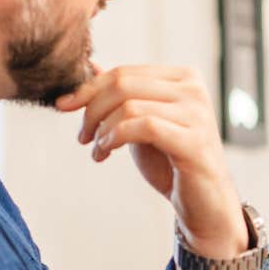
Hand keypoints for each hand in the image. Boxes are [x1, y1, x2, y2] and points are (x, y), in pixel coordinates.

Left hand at [55, 65, 248, 269]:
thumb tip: (91, 65)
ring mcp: (196, 114)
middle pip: (123, 84)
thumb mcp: (141, 123)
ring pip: (129, 106)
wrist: (204, 204)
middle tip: (82, 136)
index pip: (124, 72)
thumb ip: (122, 96)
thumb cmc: (173, 163)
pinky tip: (106, 152)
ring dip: (102, 130)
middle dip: (91, 109)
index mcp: (183, 78)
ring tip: (97, 150)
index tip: (64, 106)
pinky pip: (143, 127)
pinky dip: (115, 138)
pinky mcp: (194, 141)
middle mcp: (193, 90)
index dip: (88, 88)